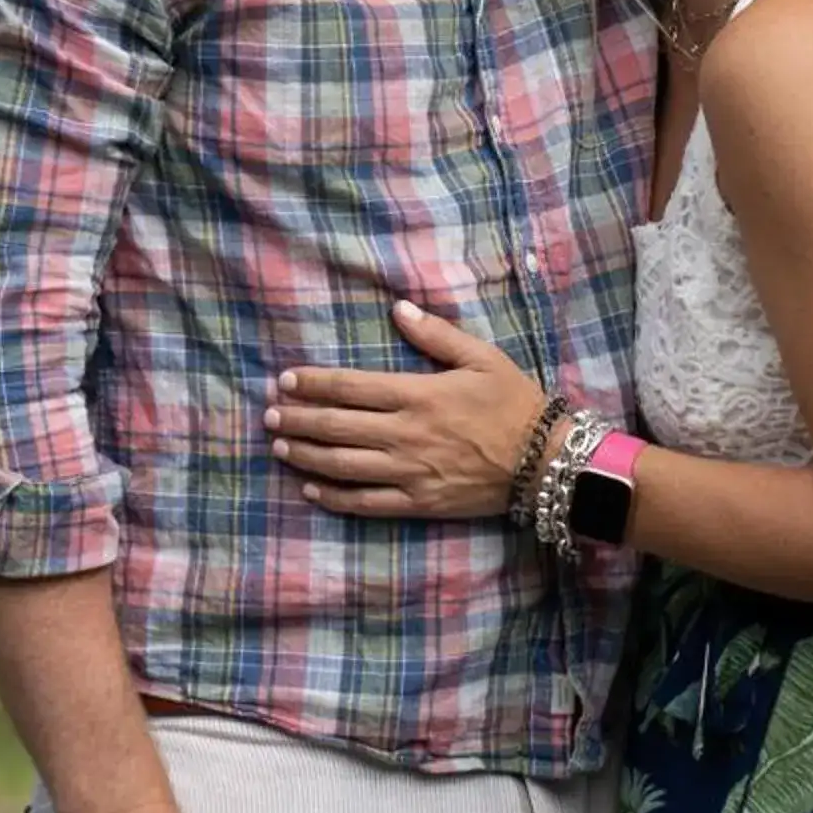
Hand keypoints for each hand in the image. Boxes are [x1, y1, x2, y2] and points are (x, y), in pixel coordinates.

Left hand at [266, 301, 548, 520]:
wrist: (543, 459)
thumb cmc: (512, 401)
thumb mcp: (481, 356)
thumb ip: (436, 334)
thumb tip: (398, 309)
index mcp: (418, 394)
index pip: (351, 388)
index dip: (314, 384)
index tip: (285, 380)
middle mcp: (405, 435)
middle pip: (337, 427)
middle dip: (298, 419)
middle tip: (269, 413)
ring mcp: (409, 473)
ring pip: (343, 465)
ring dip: (306, 454)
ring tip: (278, 445)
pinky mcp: (417, 503)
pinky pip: (366, 503)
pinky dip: (334, 497)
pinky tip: (310, 488)